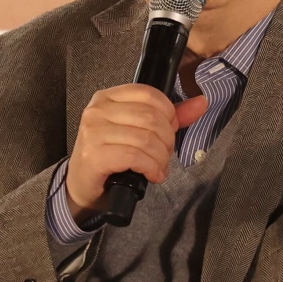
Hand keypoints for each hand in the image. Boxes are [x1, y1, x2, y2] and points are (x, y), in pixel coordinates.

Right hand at [66, 84, 207, 211]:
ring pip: (146, 139)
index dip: (168, 114)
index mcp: (108, 98)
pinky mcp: (94, 155)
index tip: (169, 130)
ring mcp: (93, 132)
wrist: (82, 186)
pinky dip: (151, 168)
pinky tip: (151, 175)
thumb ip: (169, 117)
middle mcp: (97, 111)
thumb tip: (201, 102)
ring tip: (158, 167)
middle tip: (164, 155)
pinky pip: (135, 156)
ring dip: (160, 158)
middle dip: (167, 140)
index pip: (149, 95)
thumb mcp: (137, 131)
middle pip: (151, 118)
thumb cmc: (110, 157)